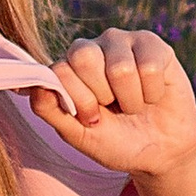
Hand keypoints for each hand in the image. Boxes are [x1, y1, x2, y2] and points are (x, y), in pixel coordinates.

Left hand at [32, 28, 195, 195]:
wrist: (160, 152)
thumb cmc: (116, 142)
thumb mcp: (78, 135)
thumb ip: (51, 110)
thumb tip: (34, 85)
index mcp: (67, 67)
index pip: (59, 71)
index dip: (79, 101)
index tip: (93, 119)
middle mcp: (91, 48)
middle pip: (84, 58)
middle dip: (103, 95)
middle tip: (113, 108)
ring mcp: (122, 42)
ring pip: (120, 68)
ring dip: (131, 99)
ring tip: (134, 104)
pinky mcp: (152, 44)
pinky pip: (149, 66)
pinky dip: (152, 93)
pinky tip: (153, 95)